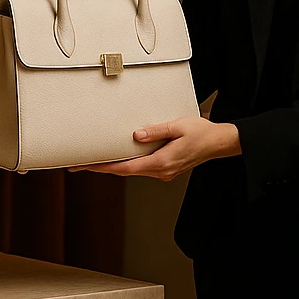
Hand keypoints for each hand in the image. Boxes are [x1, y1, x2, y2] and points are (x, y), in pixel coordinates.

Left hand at [68, 117, 240, 180]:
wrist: (219, 143)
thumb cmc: (201, 133)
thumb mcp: (177, 126)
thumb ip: (155, 131)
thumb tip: (135, 135)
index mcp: (161, 162)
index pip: (125, 168)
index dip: (103, 167)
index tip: (86, 166)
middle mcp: (160, 171)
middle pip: (125, 171)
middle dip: (102, 168)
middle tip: (79, 164)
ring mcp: (163, 172)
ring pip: (133, 170)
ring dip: (114, 166)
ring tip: (94, 160)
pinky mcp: (166, 169)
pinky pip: (142, 168)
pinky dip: (128, 164)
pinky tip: (119, 157)